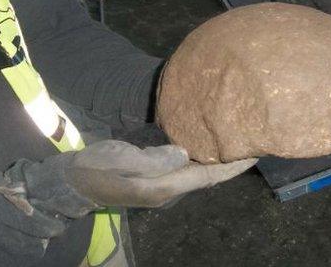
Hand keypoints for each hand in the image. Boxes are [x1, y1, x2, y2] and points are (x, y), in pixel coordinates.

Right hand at [63, 140, 256, 207]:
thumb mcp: (123, 159)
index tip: (255, 153)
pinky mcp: (155, 179)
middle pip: (208, 177)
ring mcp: (162, 186)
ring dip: (219, 161)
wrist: (74, 180)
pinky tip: (207, 146)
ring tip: (236, 142)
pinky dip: (202, 158)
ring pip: (199, 173)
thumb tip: (185, 153)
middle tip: (252, 142)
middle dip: (231, 163)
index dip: (233, 167)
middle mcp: (169, 190)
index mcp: (164, 186)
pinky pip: (186, 168)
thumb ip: (155, 159)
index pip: (208, 176)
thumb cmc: (97, 167)